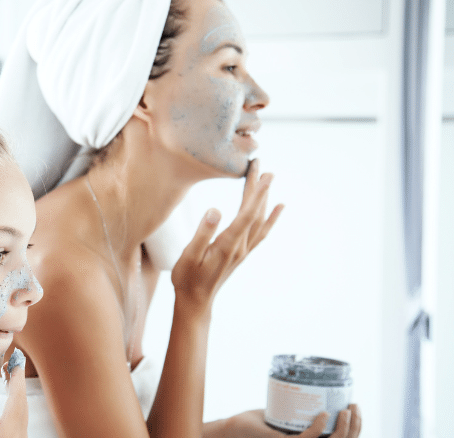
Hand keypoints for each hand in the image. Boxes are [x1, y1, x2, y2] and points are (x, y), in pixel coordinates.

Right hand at [0, 363, 27, 437]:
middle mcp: (17, 437)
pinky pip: (16, 424)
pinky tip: (5, 409)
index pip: (18, 399)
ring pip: (20, 415)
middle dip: (16, 383)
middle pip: (21, 406)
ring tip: (8, 380)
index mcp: (9, 433)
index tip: (18, 359)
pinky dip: (12, 409)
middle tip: (11, 363)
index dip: (17, 377)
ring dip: (14, 396)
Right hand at [171, 159, 282, 312]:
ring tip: (267, 177)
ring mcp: (243, 250)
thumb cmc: (188, 278)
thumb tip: (215, 210)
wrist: (196, 301)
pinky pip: (261, 231)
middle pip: (254, 212)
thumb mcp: (189, 256)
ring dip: (264, 197)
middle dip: (258, 187)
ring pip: (258, 219)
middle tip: (261, 165)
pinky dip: (271, 217)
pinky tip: (278, 207)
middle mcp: (240, 246)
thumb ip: (202, 233)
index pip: (246, 214)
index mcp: (228, 244)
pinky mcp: (241, 252)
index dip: (255, 193)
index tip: (263, 174)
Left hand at [221, 407, 361, 437]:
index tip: (355, 407)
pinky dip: (318, 428)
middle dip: (356, 426)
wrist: (233, 428)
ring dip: (344, 428)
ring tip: (345, 410)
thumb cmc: (256, 422)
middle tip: (354, 405)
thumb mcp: (285, 414)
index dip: (357, 428)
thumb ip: (298, 409)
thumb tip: (313, 388)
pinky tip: (323, 415)